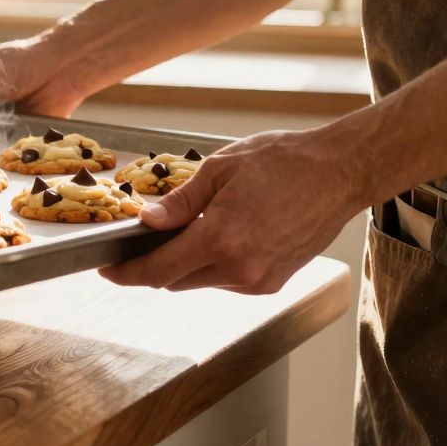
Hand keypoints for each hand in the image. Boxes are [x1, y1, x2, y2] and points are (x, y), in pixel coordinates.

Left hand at [98, 129, 364, 293]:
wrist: (339, 172)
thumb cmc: (282, 162)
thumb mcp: (219, 170)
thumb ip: (179, 203)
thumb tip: (146, 221)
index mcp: (220, 240)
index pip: (156, 271)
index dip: (126, 274)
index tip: (107, 269)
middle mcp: (239, 269)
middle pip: (175, 281)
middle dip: (153, 265)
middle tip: (141, 242)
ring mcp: (258, 280)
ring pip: (200, 282)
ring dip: (185, 264)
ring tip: (191, 229)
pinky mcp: (273, 283)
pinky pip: (227, 281)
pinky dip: (213, 265)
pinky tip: (221, 236)